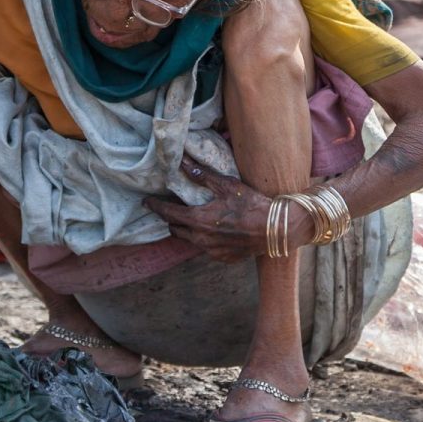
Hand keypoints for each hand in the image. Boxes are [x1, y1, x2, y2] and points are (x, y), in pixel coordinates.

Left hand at [144, 157, 312, 260]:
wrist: (275, 229)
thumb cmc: (252, 205)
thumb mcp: (227, 186)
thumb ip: (202, 175)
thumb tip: (182, 163)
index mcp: (198, 221)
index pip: (168, 214)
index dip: (155, 207)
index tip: (146, 202)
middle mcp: (201, 239)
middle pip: (175, 230)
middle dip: (170, 220)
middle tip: (171, 209)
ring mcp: (212, 251)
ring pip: (190, 241)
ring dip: (187, 230)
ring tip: (192, 219)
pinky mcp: (223, 258)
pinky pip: (206, 249)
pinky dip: (204, 239)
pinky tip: (214, 230)